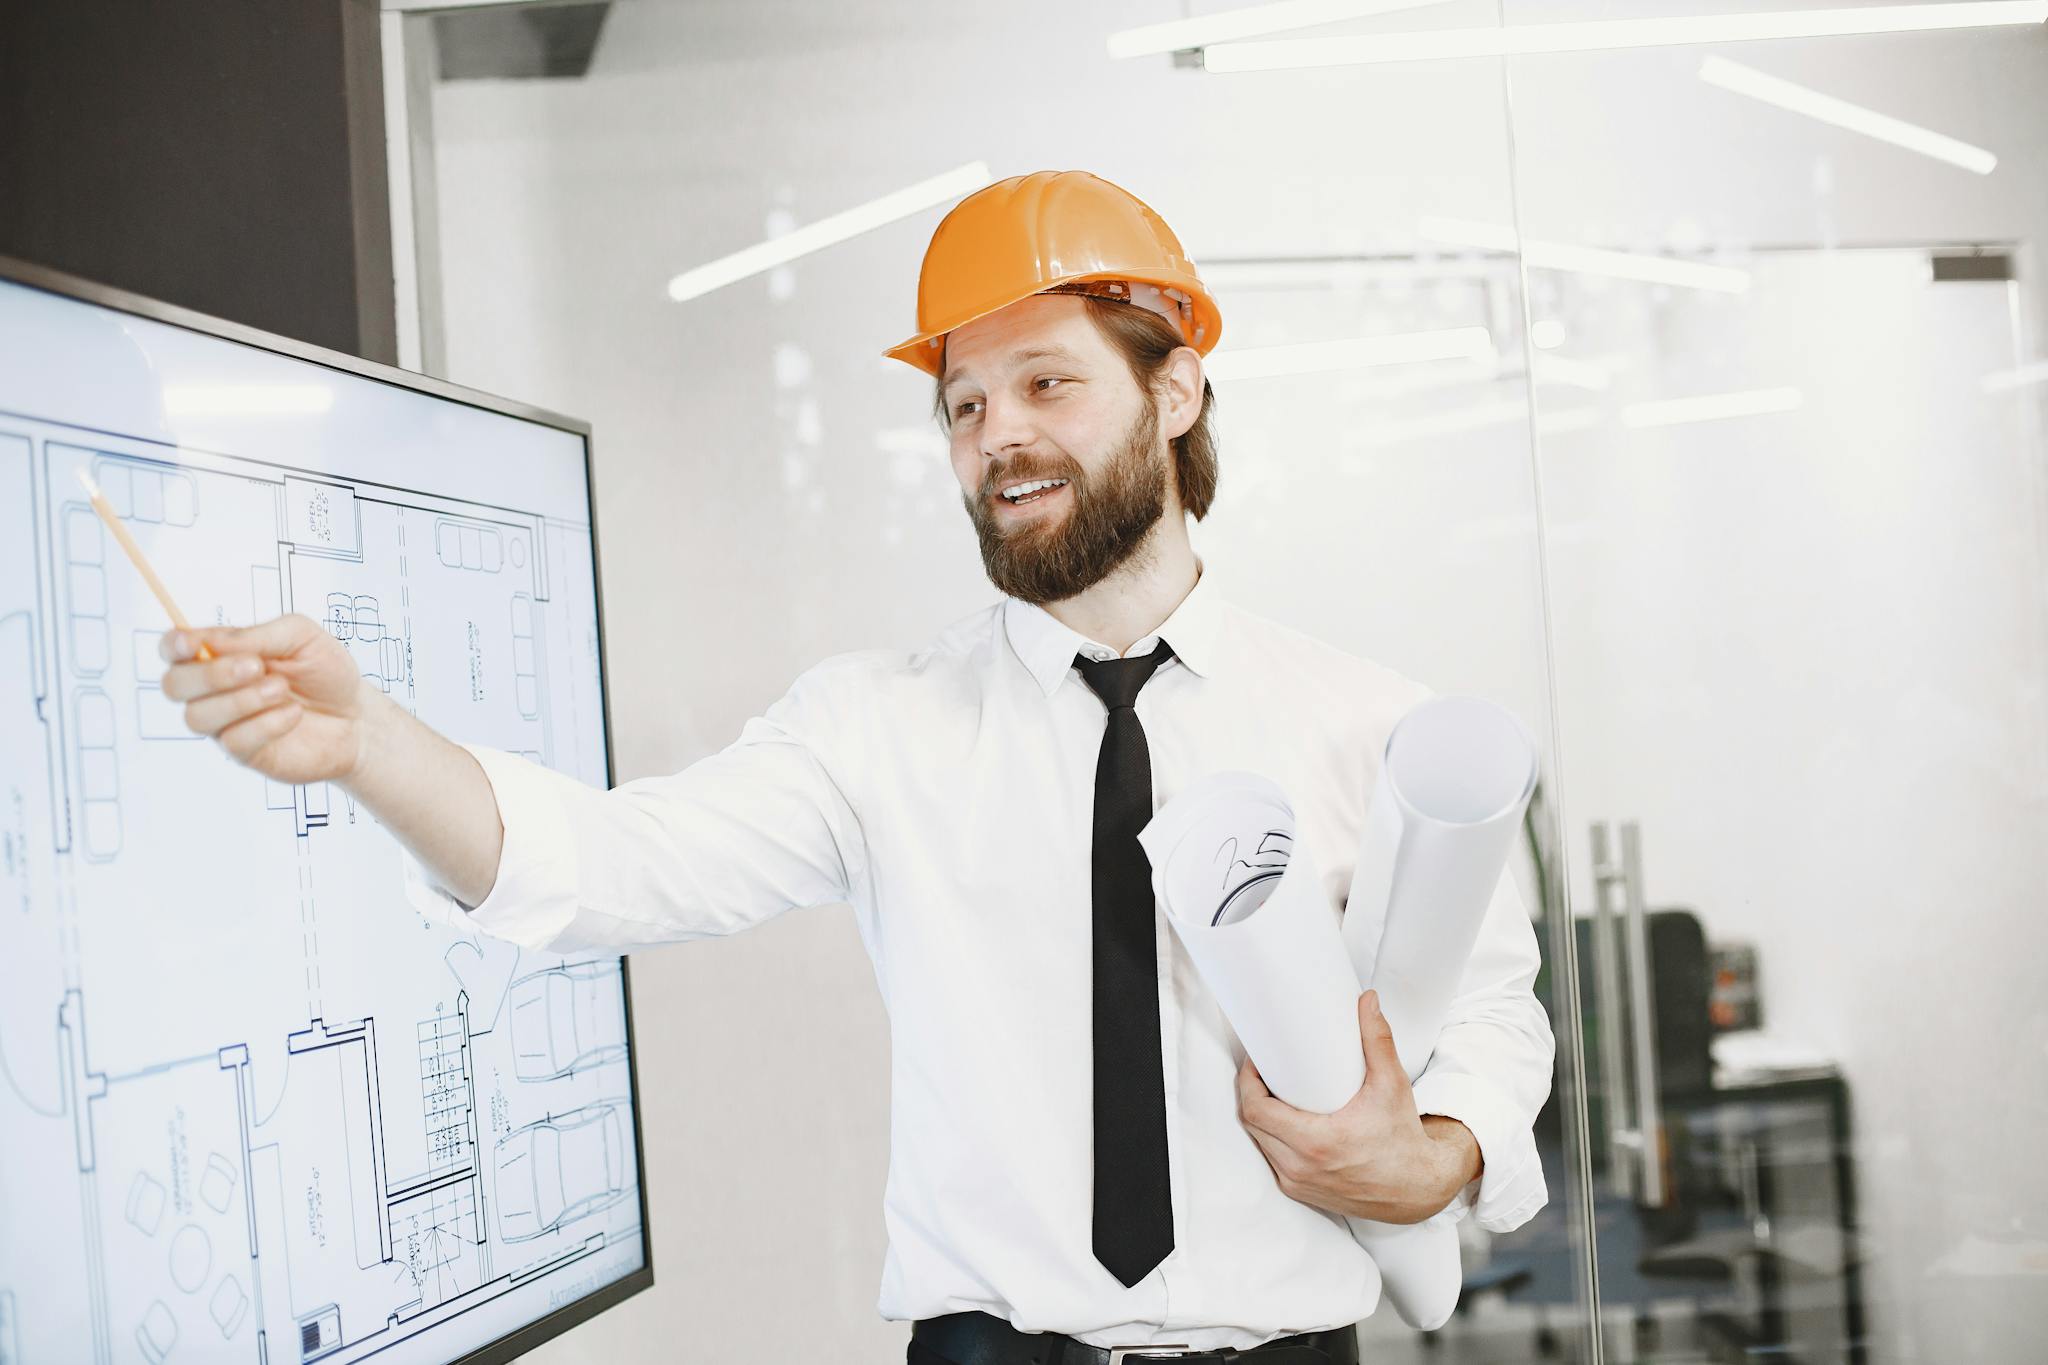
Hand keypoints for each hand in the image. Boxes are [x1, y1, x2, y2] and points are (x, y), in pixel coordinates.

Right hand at [160, 614, 372, 783]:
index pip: (174, 649)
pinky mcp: (245, 753)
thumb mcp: (301, 637)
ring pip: (198, 716)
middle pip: (174, 685)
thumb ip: (258, 635)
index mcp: (222, 655)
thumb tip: (213, 641)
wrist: (357, 717)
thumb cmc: (325, 674)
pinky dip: (266, 723)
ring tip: (281, 690)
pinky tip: (292, 715)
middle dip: (210, 674)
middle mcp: (215, 691)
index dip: (173, 645)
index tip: (190, 643)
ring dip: (240, 700)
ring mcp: (227, 724)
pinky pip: (234, 741)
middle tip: (256, 667)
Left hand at [1235, 989, 1480, 1223]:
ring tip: (1271, 1089)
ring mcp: (1299, 1184)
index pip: (1255, 1110)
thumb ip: (1377, 1039)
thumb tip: (1366, 1001)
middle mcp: (1300, 1168)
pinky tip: (1281, 1120)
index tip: (1257, 1059)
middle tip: (1264, 1068)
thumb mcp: (1392, 1084)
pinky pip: (1273, 1161)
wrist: (1418, 1188)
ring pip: (1260, 1144)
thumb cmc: (1403, 1138)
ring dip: (1260, 1117)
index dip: (1248, 1081)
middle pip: (1252, 1125)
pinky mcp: (1302, 1192)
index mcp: (1315, 1143)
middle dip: (1251, 1093)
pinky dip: (1272, 1139)